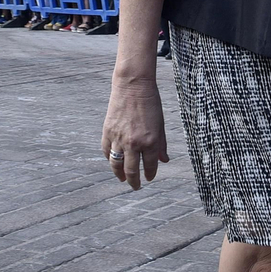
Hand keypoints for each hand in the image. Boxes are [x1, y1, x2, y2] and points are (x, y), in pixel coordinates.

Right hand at [100, 75, 169, 190]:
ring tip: (122, 179)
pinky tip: (114, 162)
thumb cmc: (150, 103)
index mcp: (150, 141)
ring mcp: (118, 138)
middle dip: (134, 181)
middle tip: (136, 186)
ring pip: (116, 164)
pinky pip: (106, 151)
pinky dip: (109, 158)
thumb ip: (161, 144)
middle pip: (131, 171)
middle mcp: (133, 143)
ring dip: (119, 175)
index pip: (150, 166)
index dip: (150, 174)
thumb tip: (164, 161)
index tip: (149, 178)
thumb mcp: (160, 124)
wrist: (133, 85)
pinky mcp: (107, 131)